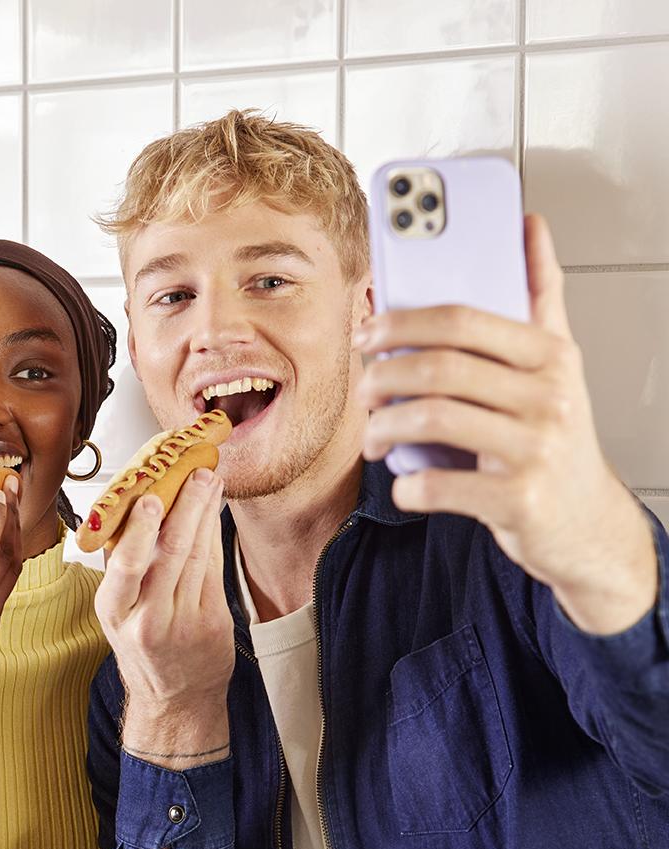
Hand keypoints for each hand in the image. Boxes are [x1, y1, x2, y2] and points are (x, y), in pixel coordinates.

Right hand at [95, 470, 233, 762]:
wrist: (175, 699)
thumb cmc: (143, 649)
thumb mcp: (119, 615)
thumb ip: (125, 570)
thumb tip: (136, 512)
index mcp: (114, 612)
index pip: (126, 567)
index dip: (140, 531)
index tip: (150, 498)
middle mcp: (146, 619)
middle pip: (169, 554)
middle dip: (185, 508)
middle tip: (194, 473)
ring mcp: (183, 623)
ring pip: (196, 557)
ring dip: (204, 513)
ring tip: (208, 480)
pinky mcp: (211, 624)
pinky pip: (213, 570)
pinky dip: (213, 536)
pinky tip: (214, 512)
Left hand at [358, 214, 656, 634]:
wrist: (587, 522)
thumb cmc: (556, 439)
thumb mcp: (557, 364)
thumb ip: (540, 296)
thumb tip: (529, 225)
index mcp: (550, 356)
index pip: (463, 320)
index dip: (402, 321)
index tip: (367, 332)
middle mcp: (549, 398)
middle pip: (440, 368)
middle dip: (384, 377)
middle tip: (363, 392)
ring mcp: (537, 449)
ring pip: (433, 421)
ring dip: (383, 429)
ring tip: (372, 438)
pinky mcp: (520, 500)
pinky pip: (439, 486)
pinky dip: (408, 487)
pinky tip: (404, 485)